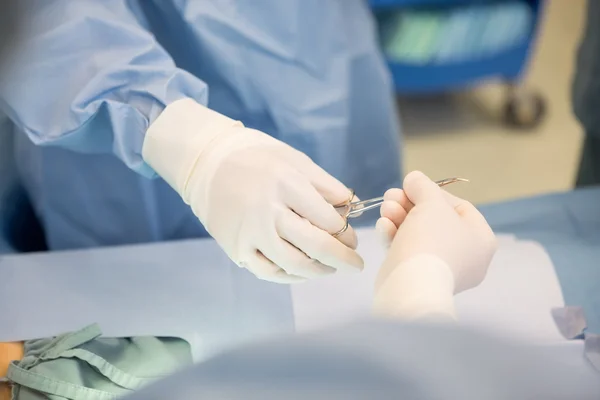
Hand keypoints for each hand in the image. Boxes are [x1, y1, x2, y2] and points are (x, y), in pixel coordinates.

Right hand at [143, 99, 362, 283]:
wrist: (208, 164)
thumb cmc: (258, 158)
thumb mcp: (295, 160)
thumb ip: (326, 186)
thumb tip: (354, 208)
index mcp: (287, 185)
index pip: (328, 221)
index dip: (347, 234)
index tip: (352, 239)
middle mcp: (268, 211)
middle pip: (315, 246)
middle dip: (343, 260)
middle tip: (356, 265)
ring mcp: (251, 233)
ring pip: (294, 264)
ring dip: (319, 271)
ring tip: (330, 269)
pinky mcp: (236, 248)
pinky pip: (268, 271)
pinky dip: (290, 276)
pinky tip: (302, 272)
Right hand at [375, 171, 496, 294]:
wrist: (411, 286)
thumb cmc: (432, 241)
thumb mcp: (431, 204)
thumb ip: (423, 187)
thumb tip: (414, 178)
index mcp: (480, 239)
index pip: (460, 207)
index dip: (434, 193)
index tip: (412, 186)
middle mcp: (466, 256)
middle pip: (435, 220)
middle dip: (409, 204)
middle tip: (391, 195)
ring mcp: (440, 269)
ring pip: (419, 235)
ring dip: (399, 217)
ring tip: (385, 208)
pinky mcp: (417, 278)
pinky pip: (408, 251)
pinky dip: (395, 236)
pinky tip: (383, 225)